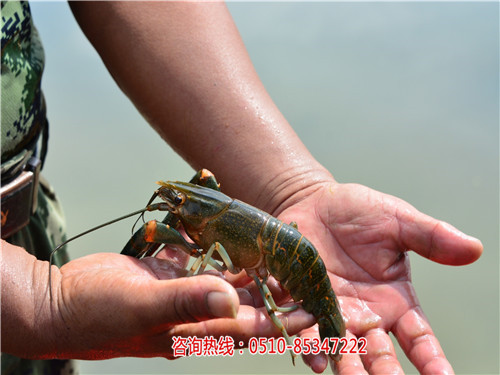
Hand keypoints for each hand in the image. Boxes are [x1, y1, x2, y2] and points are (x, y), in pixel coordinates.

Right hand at [48, 249, 314, 358]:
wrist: (61, 302)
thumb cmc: (98, 313)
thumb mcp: (143, 307)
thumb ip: (187, 302)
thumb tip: (234, 302)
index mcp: (196, 332)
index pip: (254, 328)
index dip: (287, 322)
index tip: (317, 311)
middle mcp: (198, 317)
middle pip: (251, 310)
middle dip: (283, 300)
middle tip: (312, 282)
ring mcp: (186, 297)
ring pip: (233, 288)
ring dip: (260, 279)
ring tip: (289, 262)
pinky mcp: (174, 277)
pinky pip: (209, 269)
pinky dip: (228, 260)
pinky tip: (246, 246)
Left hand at [270, 180, 481, 373]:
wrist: (313, 202)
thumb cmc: (359, 211)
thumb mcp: (397, 221)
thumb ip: (430, 237)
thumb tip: (473, 248)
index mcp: (394, 300)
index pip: (418, 337)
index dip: (431, 359)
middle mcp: (364, 315)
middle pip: (378, 354)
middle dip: (384, 373)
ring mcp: (332, 312)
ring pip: (340, 349)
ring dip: (345, 366)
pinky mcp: (302, 303)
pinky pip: (304, 329)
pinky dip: (307, 344)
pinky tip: (313, 357)